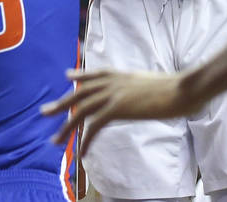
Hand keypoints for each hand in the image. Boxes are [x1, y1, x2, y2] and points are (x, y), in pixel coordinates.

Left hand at [41, 69, 196, 155]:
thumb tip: (138, 92)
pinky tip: (81, 153)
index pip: (95, 74)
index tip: (68, 76)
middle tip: (45, 112)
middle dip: (62, 103)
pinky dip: (85, 140)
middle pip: (81, 93)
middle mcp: (113, 81)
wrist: (181, 88)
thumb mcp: (149, 82)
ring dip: (67, 126)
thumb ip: (138, 86)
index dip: (80, 76)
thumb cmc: (173, 88)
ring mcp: (114, 94)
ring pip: (82, 110)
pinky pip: (95, 126)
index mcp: (121, 74)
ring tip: (55, 139)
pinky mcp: (118, 108)